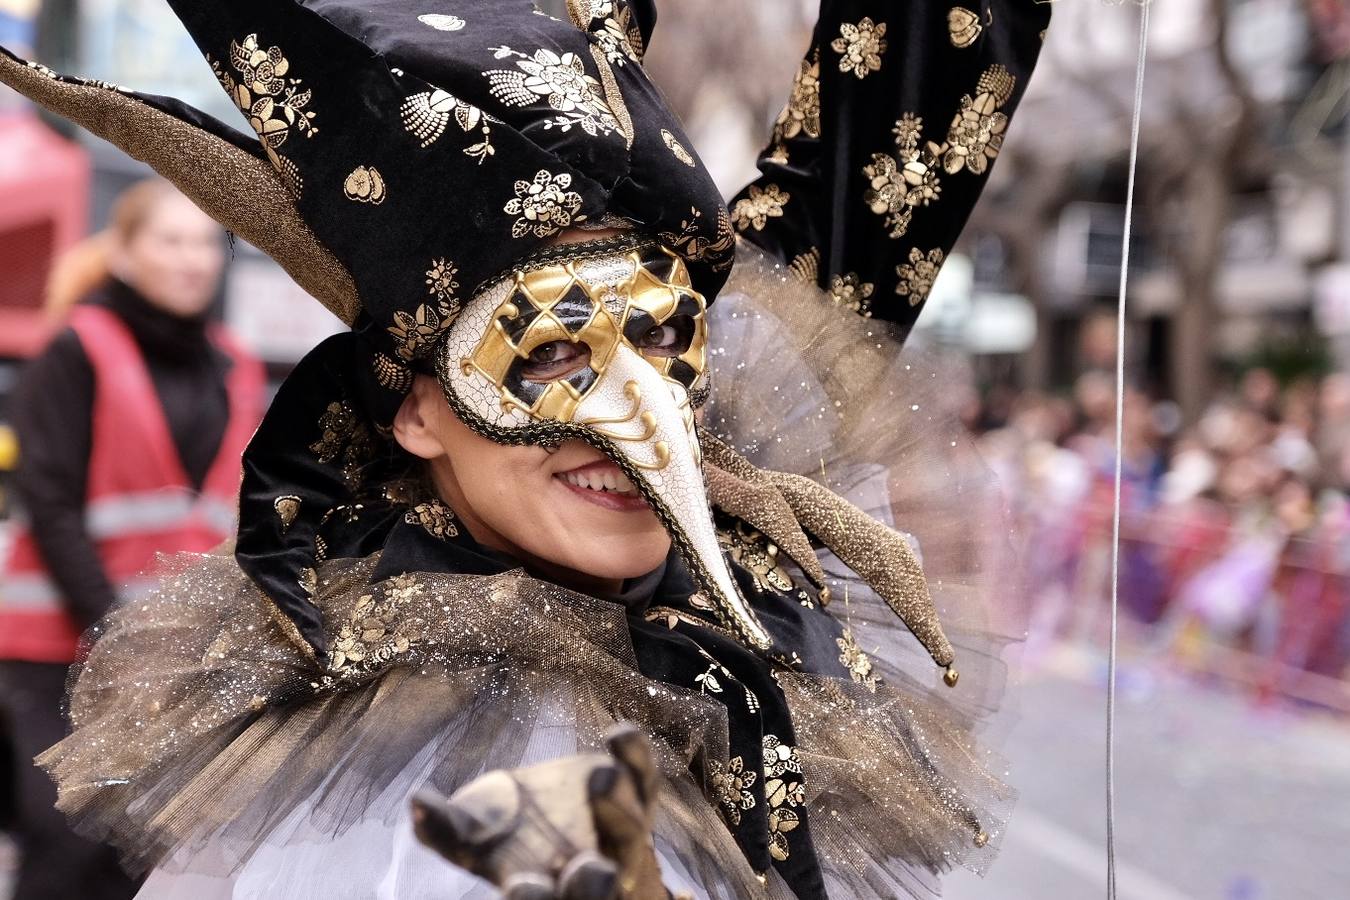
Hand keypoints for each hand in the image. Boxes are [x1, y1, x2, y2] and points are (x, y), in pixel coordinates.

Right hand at [411, 724, 677, 898]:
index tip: (522, 884)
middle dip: (592, 883)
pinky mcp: (636, 792)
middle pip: (595, 886)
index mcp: (540, 888)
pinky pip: (643, 777)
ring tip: (601, 776)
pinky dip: (635, 757)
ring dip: (617, 807)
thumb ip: (443, 826)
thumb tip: (417, 801)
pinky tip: (618, 733)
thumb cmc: (503, 833)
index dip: (533, 899)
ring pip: (628, 830)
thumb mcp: (469, 834)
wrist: (549, 811)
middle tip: (589, 868)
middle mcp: (587, 869)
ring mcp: (619, 832)